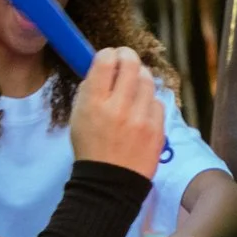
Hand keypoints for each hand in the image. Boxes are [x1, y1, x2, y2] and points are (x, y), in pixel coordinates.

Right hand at [69, 48, 165, 176]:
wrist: (110, 182)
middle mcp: (119, 107)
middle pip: (131, 63)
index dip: (108, 54)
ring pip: (148, 80)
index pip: (106, 61)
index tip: (109, 57)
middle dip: (128, 56)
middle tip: (126, 59)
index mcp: (94, 103)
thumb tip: (105, 67)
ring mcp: (141, 118)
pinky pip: (157, 102)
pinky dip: (149, 101)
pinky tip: (142, 108)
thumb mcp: (78, 117)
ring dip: (141, 76)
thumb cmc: (91, 148)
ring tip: (134, 84)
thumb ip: (90, 90)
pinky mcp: (157, 128)